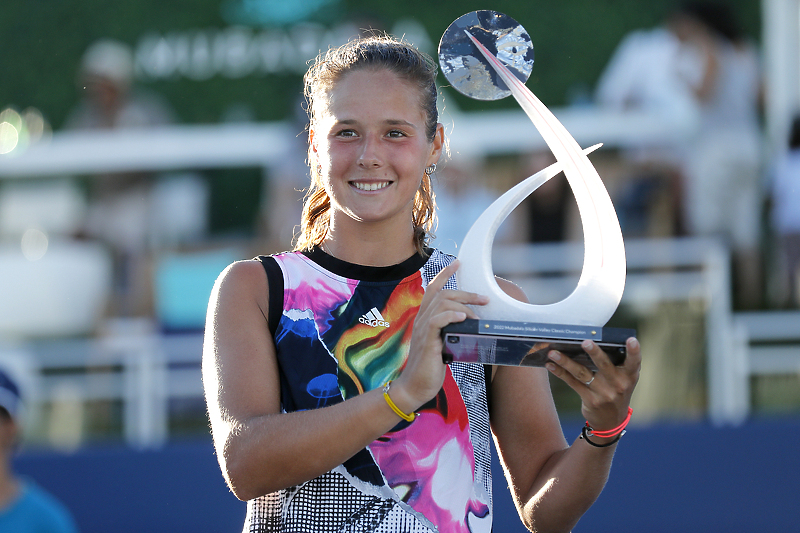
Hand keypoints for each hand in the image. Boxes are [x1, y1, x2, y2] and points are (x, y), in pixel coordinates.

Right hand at [392, 260, 488, 410]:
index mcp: (425, 319)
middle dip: (465, 292)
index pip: (432, 289)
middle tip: (484, 299)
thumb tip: (471, 326)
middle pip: (441, 293)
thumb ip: (451, 332)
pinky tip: (463, 319)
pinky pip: (436, 320)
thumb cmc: (430, 368)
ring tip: (477, 317)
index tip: (458, 264)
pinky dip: (451, 316)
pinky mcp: (426, 341)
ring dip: (463, 306)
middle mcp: (421, 320)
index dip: (445, 274)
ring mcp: (422, 330)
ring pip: (441, 303)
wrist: (414, 387)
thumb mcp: (442, 344)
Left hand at [545, 337, 640, 430]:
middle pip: (604, 365)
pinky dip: (560, 372)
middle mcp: (618, 384)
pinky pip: (572, 383)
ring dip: (566, 362)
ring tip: (553, 352)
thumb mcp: (624, 379)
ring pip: (582, 373)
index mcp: (630, 375)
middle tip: (585, 342)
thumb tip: (594, 340)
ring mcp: (603, 393)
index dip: (634, 351)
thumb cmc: (617, 390)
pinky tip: (550, 365)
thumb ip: (617, 363)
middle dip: (594, 353)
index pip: (634, 362)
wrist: (612, 421)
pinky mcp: (590, 400)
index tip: (631, 340)